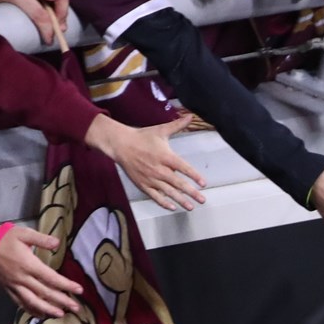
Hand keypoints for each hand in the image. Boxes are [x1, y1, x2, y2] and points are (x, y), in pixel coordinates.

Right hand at [0, 215, 81, 317]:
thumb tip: (57, 243)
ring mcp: (13, 285)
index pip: (51, 278)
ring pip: (31, 301)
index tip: (79, 290)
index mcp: (28, 265)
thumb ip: (42, 239)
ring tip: (61, 314)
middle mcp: (21, 278)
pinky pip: (19, 302)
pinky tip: (40, 314)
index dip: (66, 285)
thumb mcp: (25, 233)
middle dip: (62, 301)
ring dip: (47, 309)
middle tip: (76, 307)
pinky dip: (30, 309)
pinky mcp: (7, 288)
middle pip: (44, 293)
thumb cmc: (4, 238)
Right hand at [85, 115, 207, 210]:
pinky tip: (173, 207)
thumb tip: (190, 116)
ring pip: (167, 192)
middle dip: (191, 192)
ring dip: (180, 200)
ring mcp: (150, 178)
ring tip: (191, 206)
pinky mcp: (142, 184)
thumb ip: (177, 125)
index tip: (204, 183)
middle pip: (177, 183)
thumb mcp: (161, 130)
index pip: (183, 168)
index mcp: (165, 156)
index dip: (194, 176)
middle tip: (202, 200)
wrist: (120, 145)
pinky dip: (163, 202)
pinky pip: (154, 196)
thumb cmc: (142, 137)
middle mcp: (159, 169)